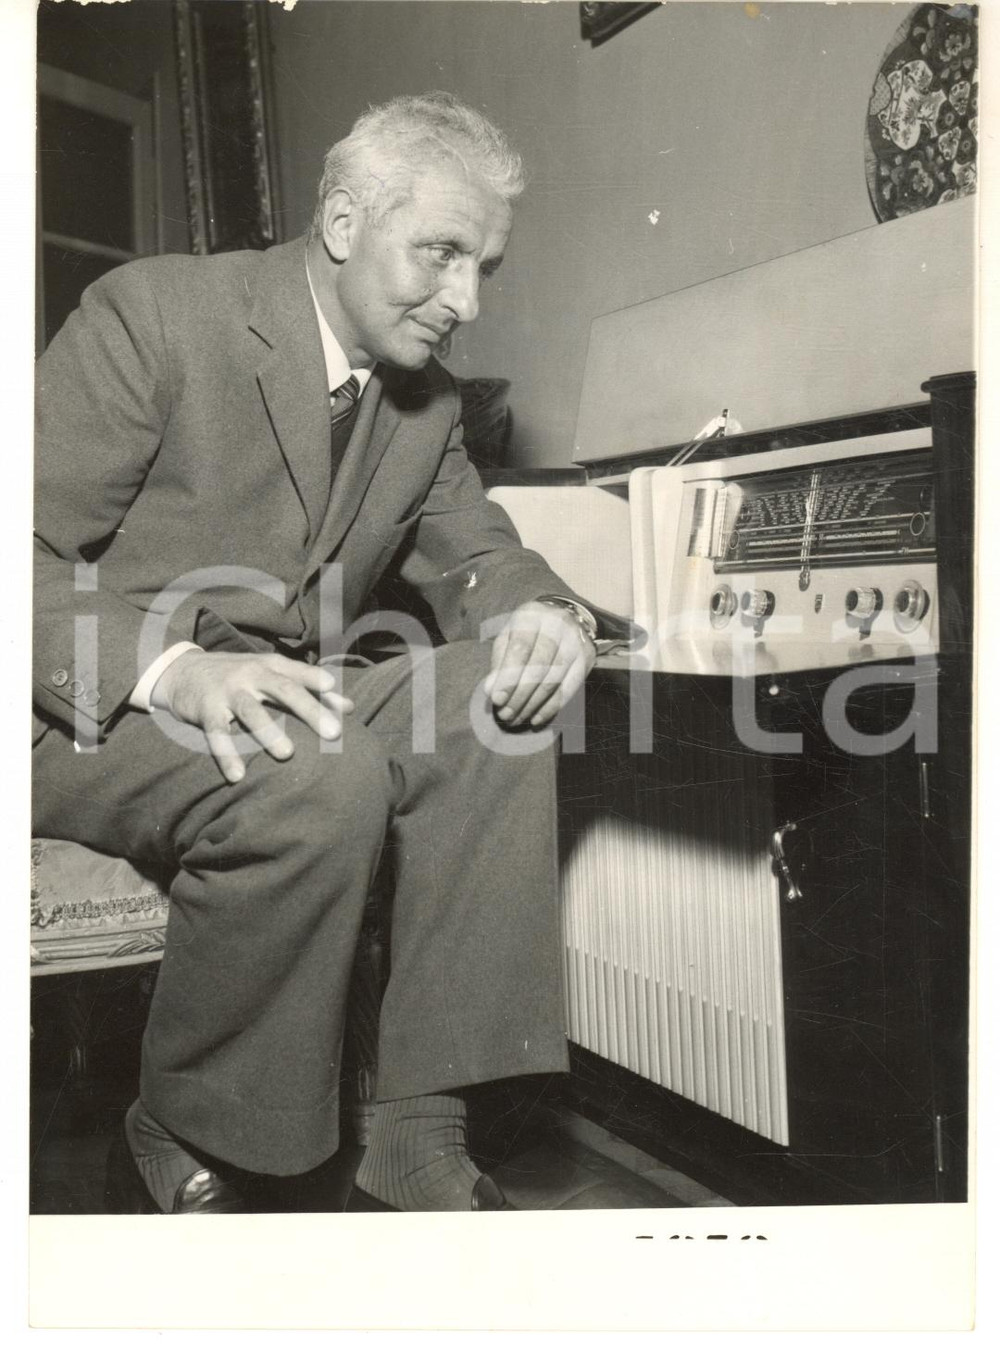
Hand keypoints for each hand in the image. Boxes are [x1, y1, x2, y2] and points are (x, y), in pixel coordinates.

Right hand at [151, 649, 353, 783]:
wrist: (182, 670)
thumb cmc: (239, 675)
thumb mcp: (271, 673)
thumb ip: (309, 688)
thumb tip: (349, 707)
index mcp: (271, 666)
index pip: (299, 673)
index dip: (317, 681)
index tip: (336, 694)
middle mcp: (252, 674)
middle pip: (284, 690)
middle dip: (310, 710)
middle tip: (333, 732)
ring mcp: (228, 691)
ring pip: (251, 710)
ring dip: (269, 732)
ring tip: (287, 754)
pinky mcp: (206, 710)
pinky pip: (217, 734)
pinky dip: (226, 754)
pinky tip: (237, 775)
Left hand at [483, 601, 595, 729]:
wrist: (566, 615)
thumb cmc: (529, 631)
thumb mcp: (509, 636)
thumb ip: (499, 661)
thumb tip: (492, 690)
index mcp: (531, 616)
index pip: (521, 648)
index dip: (509, 676)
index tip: (497, 699)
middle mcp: (557, 625)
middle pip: (539, 666)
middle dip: (520, 695)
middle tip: (506, 715)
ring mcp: (575, 642)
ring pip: (554, 680)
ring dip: (533, 705)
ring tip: (516, 719)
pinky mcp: (587, 658)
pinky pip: (569, 688)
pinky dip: (552, 707)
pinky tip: (536, 718)